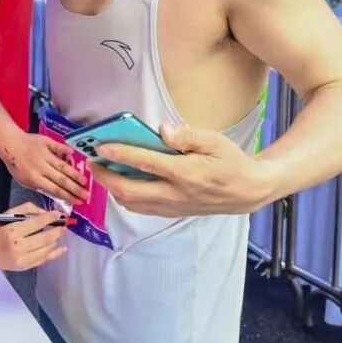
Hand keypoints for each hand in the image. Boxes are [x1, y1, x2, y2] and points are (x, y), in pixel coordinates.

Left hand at [0, 132, 88, 205]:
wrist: (9, 144)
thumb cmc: (16, 164)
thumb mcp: (23, 181)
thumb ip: (38, 187)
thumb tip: (56, 194)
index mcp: (34, 178)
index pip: (54, 190)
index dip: (68, 196)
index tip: (79, 202)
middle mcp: (41, 167)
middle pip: (61, 180)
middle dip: (75, 188)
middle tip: (86, 195)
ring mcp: (44, 154)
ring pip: (62, 165)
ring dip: (74, 173)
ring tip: (85, 180)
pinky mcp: (46, 143)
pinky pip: (57, 147)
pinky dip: (65, 150)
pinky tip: (73, 155)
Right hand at [0, 202, 67, 270]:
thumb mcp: (8, 214)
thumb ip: (27, 210)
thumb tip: (45, 213)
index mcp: (11, 231)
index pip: (37, 223)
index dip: (50, 218)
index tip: (59, 214)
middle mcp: (17, 247)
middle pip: (44, 238)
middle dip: (57, 230)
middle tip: (64, 224)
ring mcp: (21, 259)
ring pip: (46, 250)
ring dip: (56, 240)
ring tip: (61, 233)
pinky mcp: (24, 267)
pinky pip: (43, 260)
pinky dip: (55, 254)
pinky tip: (62, 248)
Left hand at [91, 122, 273, 216]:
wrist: (249, 192)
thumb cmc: (231, 162)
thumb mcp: (215, 141)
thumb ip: (187, 136)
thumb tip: (162, 130)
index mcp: (185, 173)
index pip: (145, 163)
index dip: (120, 155)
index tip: (101, 147)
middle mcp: (175, 193)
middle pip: (130, 191)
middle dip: (105, 177)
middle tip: (92, 162)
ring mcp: (173, 206)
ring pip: (133, 203)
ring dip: (112, 189)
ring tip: (102, 171)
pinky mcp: (173, 212)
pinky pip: (143, 208)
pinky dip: (126, 197)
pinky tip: (121, 183)